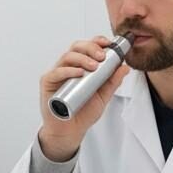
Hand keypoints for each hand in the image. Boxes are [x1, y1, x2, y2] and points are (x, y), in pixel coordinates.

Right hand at [37, 36, 129, 161]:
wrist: (70, 130)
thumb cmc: (83, 112)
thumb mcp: (103, 96)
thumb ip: (112, 82)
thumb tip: (124, 67)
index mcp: (80, 66)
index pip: (87, 47)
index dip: (96, 42)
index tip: (109, 43)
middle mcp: (68, 67)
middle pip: (76, 47)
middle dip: (90, 47)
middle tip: (102, 56)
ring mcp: (57, 74)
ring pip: (67, 57)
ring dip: (82, 58)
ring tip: (94, 66)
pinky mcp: (48, 83)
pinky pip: (56, 72)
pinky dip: (68, 71)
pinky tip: (79, 73)